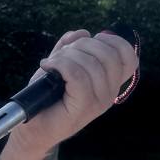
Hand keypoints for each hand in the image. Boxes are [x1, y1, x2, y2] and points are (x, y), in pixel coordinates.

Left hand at [10, 29, 137, 157]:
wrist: (31, 126)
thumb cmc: (46, 96)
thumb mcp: (60, 65)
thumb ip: (71, 48)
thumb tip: (81, 32)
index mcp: (110, 82)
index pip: (128, 56)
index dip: (112, 41)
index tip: (91, 39)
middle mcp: (109, 92)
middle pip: (109, 54)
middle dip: (83, 45)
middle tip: (62, 54)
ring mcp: (99, 102)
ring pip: (90, 64)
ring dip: (66, 57)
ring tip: (51, 64)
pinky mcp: (84, 107)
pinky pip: (77, 75)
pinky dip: (60, 65)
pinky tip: (47, 67)